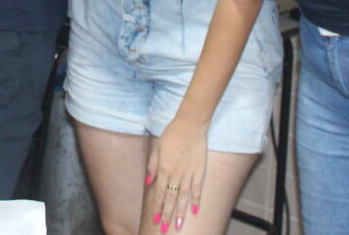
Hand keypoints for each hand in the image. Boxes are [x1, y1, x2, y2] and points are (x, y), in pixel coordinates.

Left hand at [146, 114, 207, 231]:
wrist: (190, 124)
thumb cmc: (171, 134)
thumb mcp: (156, 148)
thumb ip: (152, 166)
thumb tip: (148, 183)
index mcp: (163, 169)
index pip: (159, 194)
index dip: (157, 208)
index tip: (155, 220)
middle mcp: (175, 174)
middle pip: (170, 199)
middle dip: (167, 215)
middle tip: (165, 228)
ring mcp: (189, 174)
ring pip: (183, 198)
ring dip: (180, 213)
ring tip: (177, 226)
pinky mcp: (200, 171)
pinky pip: (198, 189)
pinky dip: (196, 201)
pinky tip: (195, 211)